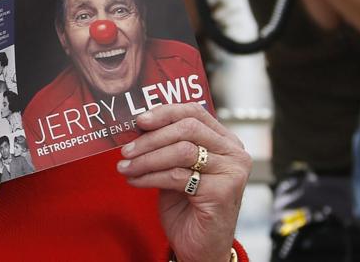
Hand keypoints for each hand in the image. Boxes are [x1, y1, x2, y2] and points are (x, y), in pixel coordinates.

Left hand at [117, 103, 250, 261]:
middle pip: (188, 128)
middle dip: (152, 138)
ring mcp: (231, 172)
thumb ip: (168, 146)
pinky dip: (150, 177)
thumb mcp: (178, 169)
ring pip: (182, 151)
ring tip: (125, 167)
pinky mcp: (222, 192)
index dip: (166, 112)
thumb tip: (138, 126)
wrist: (201, 249)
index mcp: (225, 141)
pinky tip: (134, 181)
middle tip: (126, 149)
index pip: (195, 112)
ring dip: (147, 158)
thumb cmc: (188, 208)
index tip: (139, 120)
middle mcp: (234, 153)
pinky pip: (178, 176)